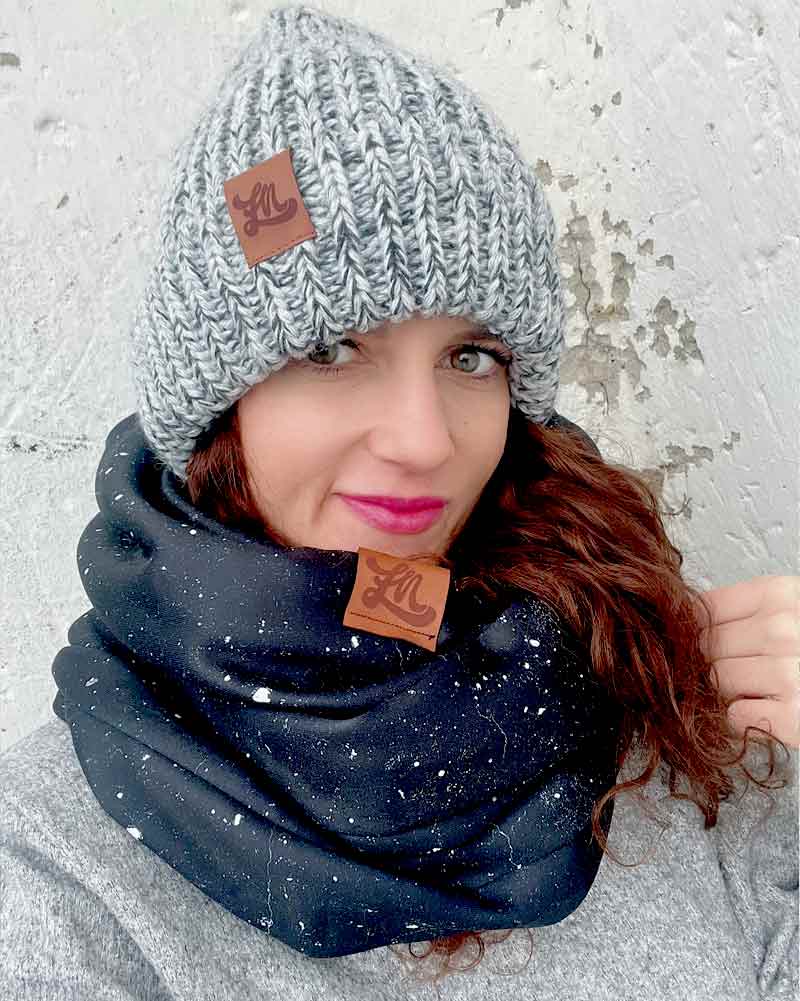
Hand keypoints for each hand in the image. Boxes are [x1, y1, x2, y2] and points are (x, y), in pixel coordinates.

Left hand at [695, 575, 798, 748]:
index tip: (695, 639)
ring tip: (757, 688)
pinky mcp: (795, 718)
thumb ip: (752, 612)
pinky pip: (736, 717)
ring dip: (728, 691)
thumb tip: (689, 624)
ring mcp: (789, 674)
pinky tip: (769, 709)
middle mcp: (783, 629)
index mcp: (782, 594)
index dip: (694, 629)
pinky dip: (744, 718)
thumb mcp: (794, 611)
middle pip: (706, 646)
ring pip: (717, 681)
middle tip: (735, 668)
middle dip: (711, 661)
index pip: (704, 608)